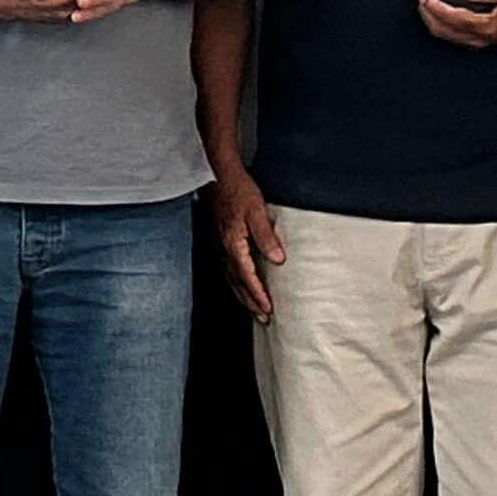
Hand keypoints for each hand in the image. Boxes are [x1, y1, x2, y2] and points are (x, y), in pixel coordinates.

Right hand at [209, 165, 285, 319]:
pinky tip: (243, 286)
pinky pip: (229, 271)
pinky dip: (237, 284)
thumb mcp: (256, 211)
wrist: (218, 177)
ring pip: (232, 280)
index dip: (258, 294)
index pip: (247, 276)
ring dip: (243, 297)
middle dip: (250, 303)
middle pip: (237, 284)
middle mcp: (225, 250)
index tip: (268, 308)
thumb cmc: (237, 191)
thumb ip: (266, 237)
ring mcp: (222, 247)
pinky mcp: (223, 242)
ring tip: (255, 310)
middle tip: (263, 318)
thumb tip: (278, 260)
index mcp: (233, 245)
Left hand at [417, 0, 496, 49]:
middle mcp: (482, 37)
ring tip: (427, 5)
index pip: (452, 18)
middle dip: (429, 15)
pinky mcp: (483, 39)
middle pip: (445, 30)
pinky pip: (455, 36)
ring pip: (448, 35)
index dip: (435, 7)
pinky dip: (443, 25)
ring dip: (434, 21)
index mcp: (487, 26)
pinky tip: (440, 16)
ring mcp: (482, 40)